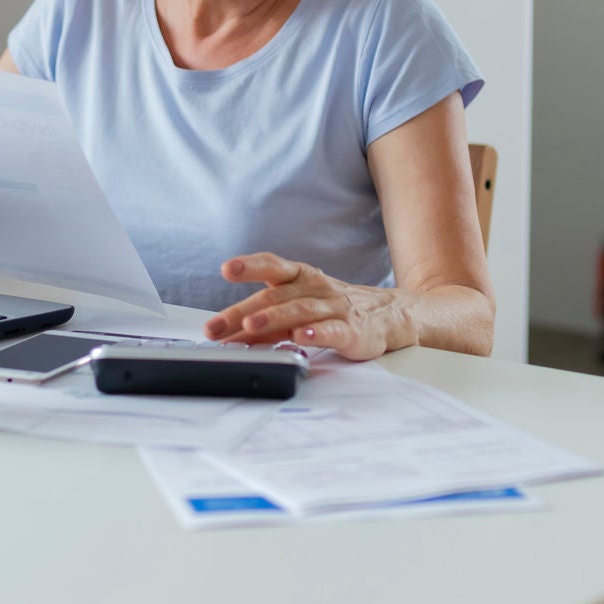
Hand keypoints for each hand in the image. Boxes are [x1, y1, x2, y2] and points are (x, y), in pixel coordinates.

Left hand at [202, 252, 412, 361]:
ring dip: (273, 318)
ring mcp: (333, 307)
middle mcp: (315, 288)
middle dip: (242, 312)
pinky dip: (316, 333)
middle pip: (275, 296)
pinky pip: (332, 330)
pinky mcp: (351, 330)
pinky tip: (301, 337)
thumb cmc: (332, 309)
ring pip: (300, 310)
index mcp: (300, 277)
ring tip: (251, 326)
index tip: (226, 269)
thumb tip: (225, 334)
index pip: (272, 266)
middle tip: (216, 326)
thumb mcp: (296, 308)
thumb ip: (263, 321)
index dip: (249, 266)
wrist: (386, 315)